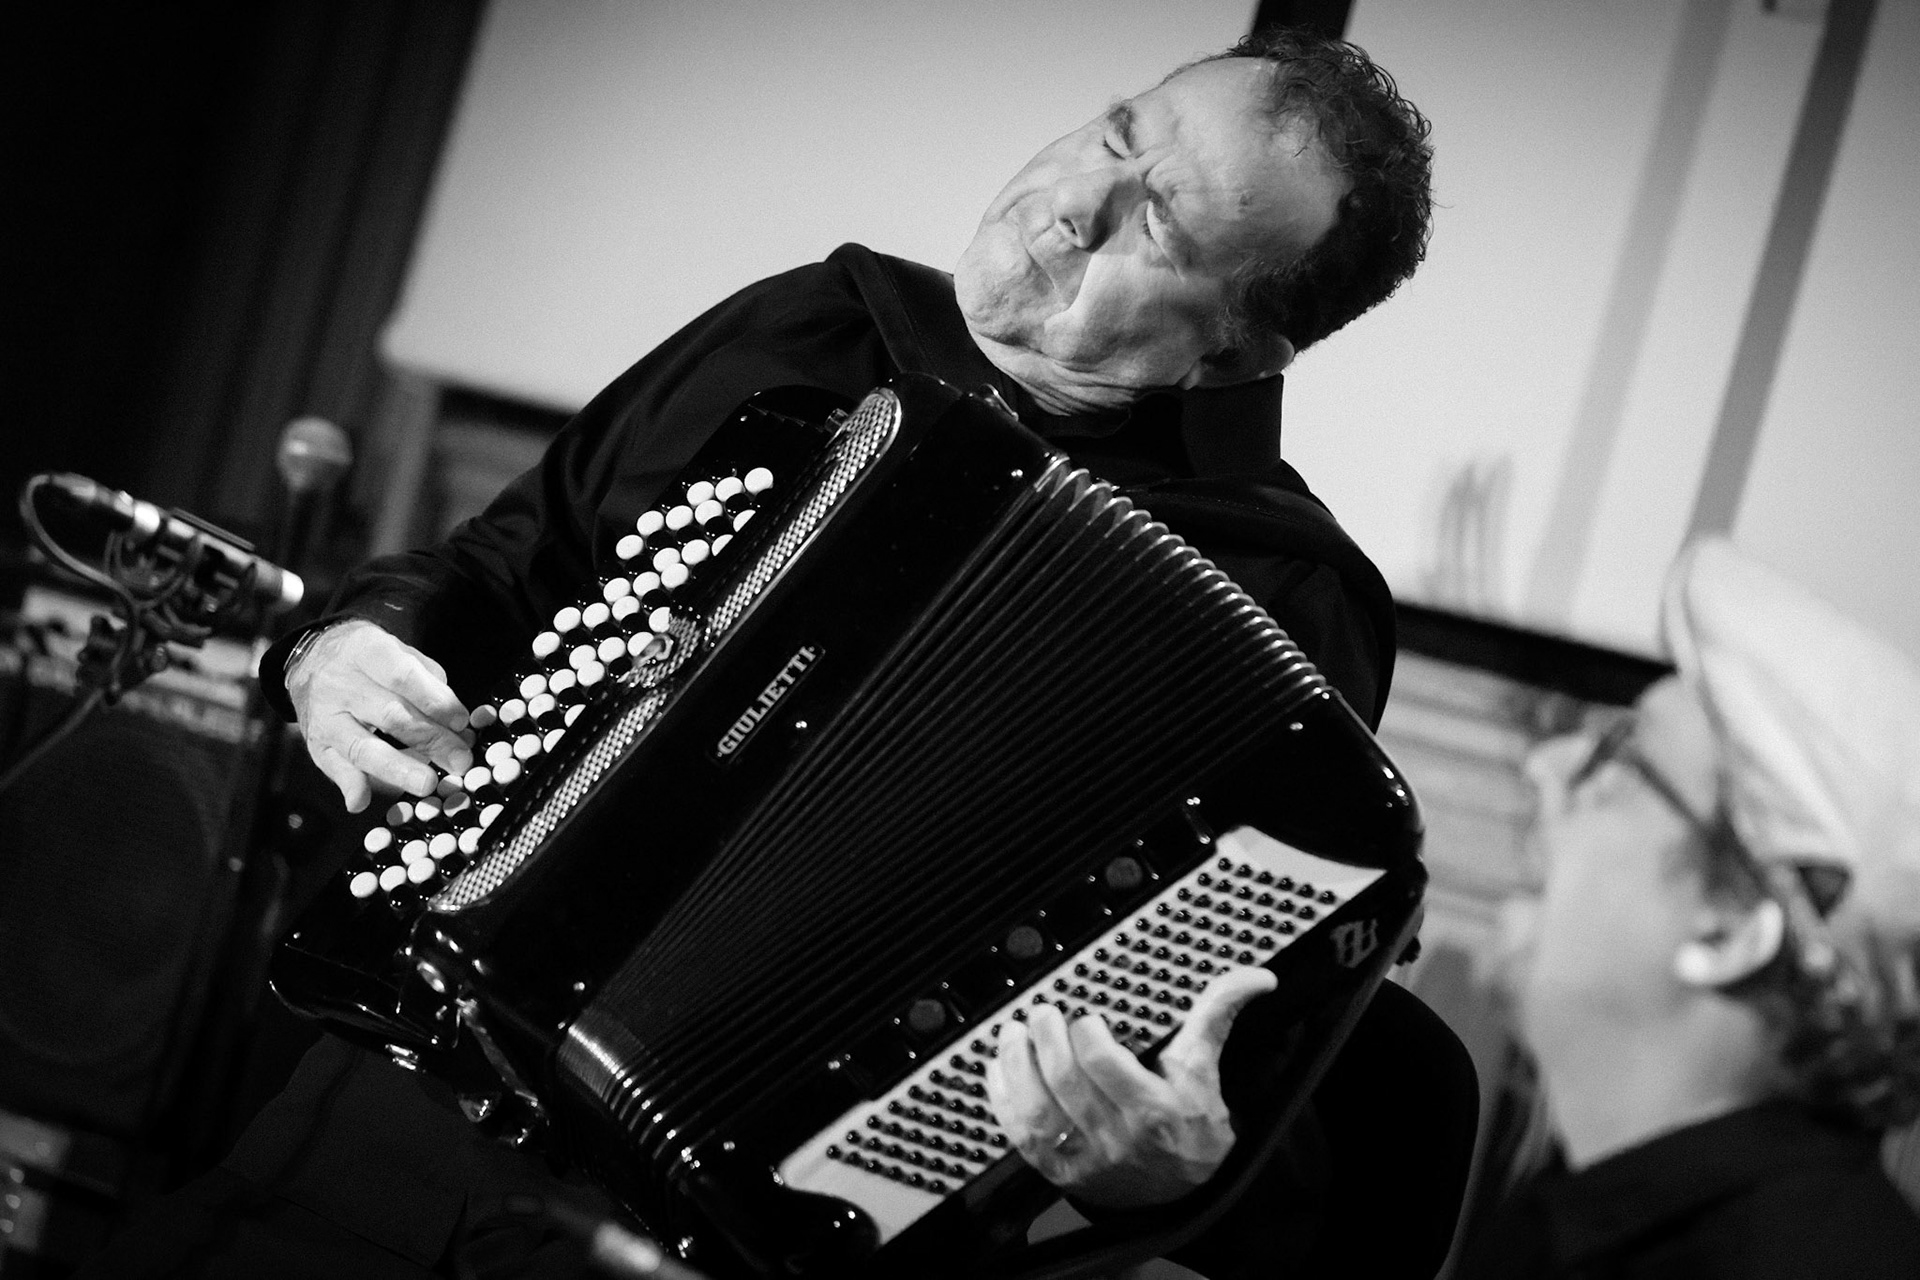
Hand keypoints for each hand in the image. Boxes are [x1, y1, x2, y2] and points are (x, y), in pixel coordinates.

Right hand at [285, 619, 472, 812]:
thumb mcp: (398, 650)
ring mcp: (326, 717)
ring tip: (426, 783)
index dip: (435, 701)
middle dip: (430, 740)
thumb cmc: (368, 660)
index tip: (461, 721)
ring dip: (397, 768)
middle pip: (389, 715)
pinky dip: (349, 785)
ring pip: (362, 747)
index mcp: (366, 651)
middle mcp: (341, 684)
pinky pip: (333, 767)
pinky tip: (361, 801)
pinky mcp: (316, 743)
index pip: (402, 676)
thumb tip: (454, 722)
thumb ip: (427, 681)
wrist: (311, 659)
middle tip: (459, 760)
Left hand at [984, 964, 1277, 1208]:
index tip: (1086, 1017)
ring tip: (1012, 1033)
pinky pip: (1019, 1136)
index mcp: (1154, 1110)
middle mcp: (1116, 1138)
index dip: (1088, 1036)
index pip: (1106, 1067)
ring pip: (1036, 1111)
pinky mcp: (1057, 1171)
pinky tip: (1000, 1069)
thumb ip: (1217, 1016)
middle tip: (1041, 1013)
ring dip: (1016, 1066)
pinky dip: (1002, 1100)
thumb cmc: (1191, 1127)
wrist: (1182, 1195)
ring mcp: (1084, 1158)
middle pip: (1066, 1084)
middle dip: (1045, 1040)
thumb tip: (1257, 977)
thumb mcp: (1205, 1071)